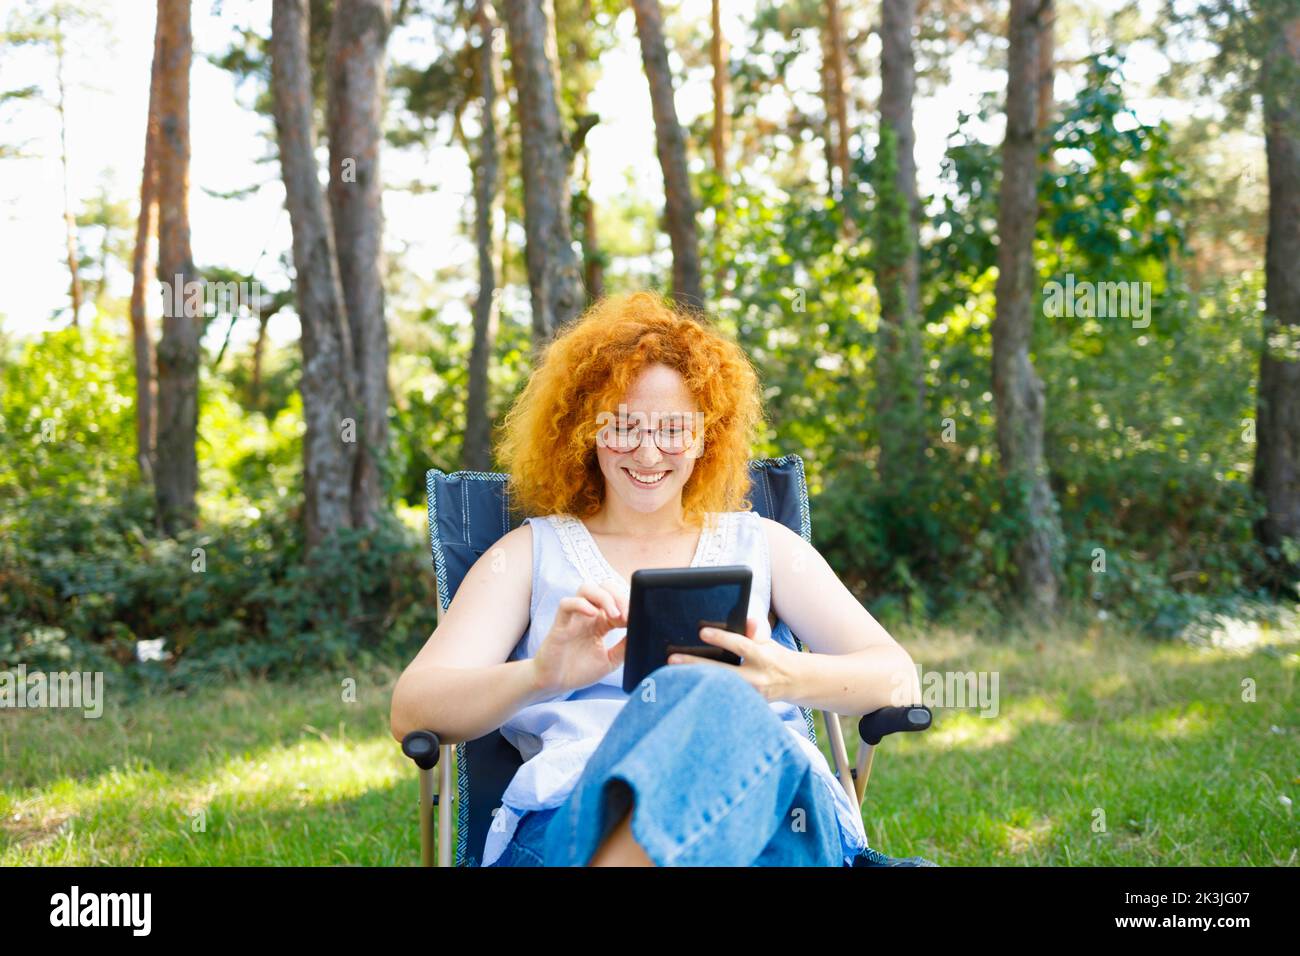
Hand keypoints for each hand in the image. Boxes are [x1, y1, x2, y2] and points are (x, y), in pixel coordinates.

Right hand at [533, 579, 629, 694]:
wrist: (555, 684)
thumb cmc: (579, 671)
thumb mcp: (610, 660)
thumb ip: (625, 646)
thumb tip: (641, 632)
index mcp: (601, 622)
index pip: (617, 600)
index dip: (628, 605)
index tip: (635, 619)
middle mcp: (588, 615)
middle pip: (604, 587)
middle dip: (618, 596)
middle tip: (625, 616)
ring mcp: (574, 618)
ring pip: (586, 588)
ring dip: (603, 597)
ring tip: (613, 615)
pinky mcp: (560, 624)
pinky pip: (566, 603)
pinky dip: (581, 604)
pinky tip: (592, 614)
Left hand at [668, 617, 799, 702]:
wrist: (792, 682)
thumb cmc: (773, 656)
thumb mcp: (767, 641)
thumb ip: (756, 630)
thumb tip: (747, 620)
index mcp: (763, 657)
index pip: (741, 646)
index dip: (722, 638)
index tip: (702, 632)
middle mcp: (756, 678)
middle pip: (723, 672)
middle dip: (696, 665)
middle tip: (672, 659)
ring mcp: (750, 695)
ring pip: (718, 689)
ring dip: (695, 682)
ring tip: (671, 676)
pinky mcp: (744, 706)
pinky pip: (719, 701)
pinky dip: (702, 694)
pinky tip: (682, 689)